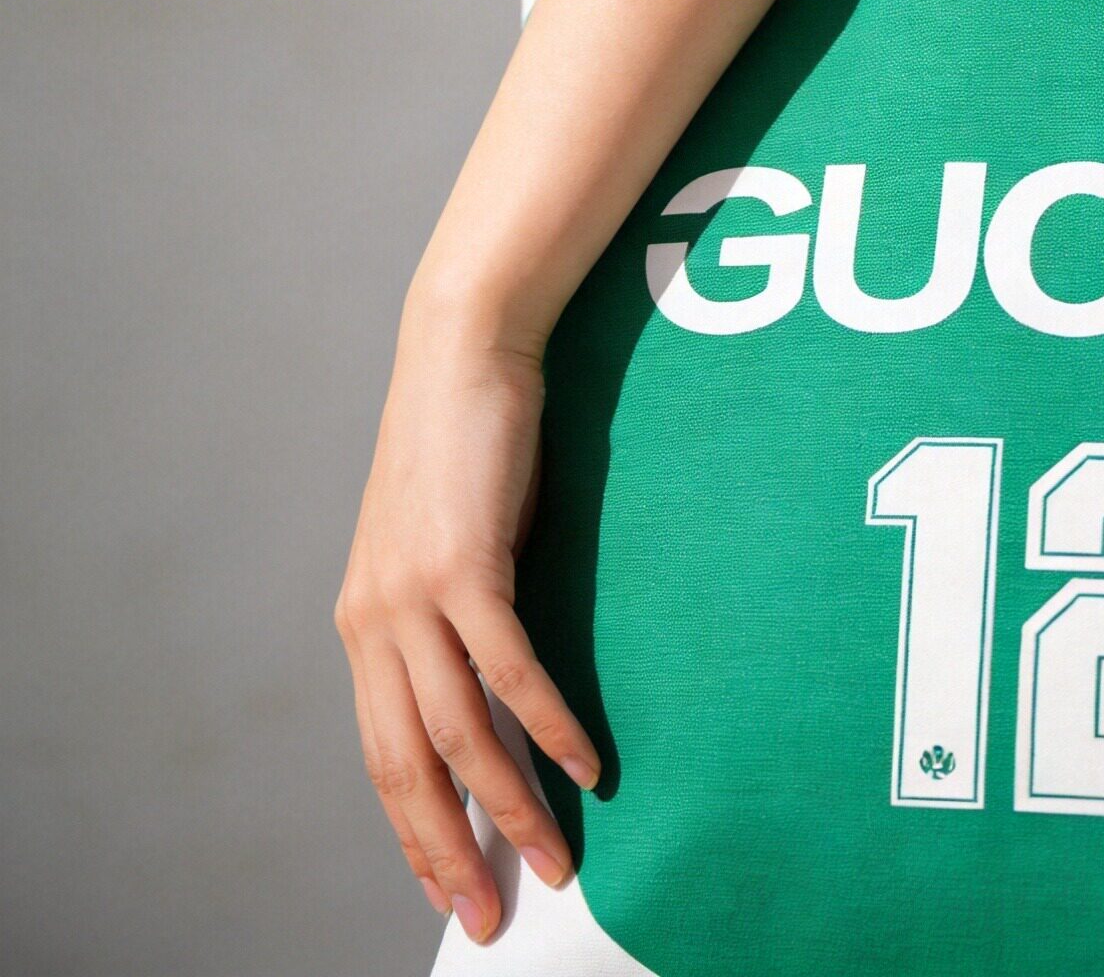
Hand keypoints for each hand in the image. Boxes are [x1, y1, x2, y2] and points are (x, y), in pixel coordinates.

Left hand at [335, 296, 600, 943]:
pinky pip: (507, 668)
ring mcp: (413, 593)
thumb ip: (451, 613)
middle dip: (450, 851)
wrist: (462, 348)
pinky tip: (582, 764)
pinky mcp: (462, 563)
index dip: (414, 830)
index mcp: (364, 620)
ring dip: (508, 806)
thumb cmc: (467, 441)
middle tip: (493, 913)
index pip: (381, 754)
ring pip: (458, 732)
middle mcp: (374, 619)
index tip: (449, 886)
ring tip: (553, 859)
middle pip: (407, 766)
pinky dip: (545, 725)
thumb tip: (496, 682)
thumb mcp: (443, 541)